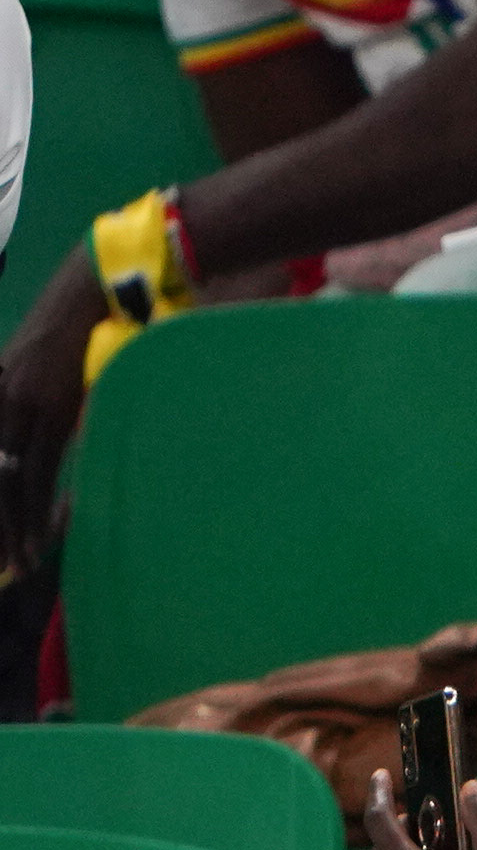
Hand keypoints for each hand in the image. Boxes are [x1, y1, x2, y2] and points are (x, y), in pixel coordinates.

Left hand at [0, 259, 102, 572]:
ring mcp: (18, 404)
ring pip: (6, 480)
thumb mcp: (42, 370)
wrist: (95, 288)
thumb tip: (47, 446)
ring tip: (19, 560)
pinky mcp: (49, 409)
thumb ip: (37, 406)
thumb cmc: (79, 324)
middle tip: (2, 562)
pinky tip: (35, 533)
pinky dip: (33, 505)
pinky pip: (36, 469)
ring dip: (12, 525)